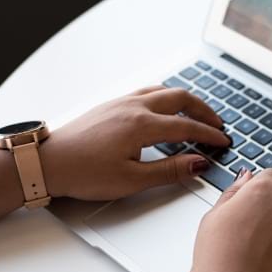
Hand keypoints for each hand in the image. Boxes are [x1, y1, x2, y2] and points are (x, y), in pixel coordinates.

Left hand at [39, 86, 230, 199]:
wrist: (48, 162)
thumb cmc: (83, 173)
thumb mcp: (132, 180)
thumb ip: (169, 171)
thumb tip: (198, 164)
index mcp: (141, 125)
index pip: (186, 127)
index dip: (209, 135)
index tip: (223, 142)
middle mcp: (133, 107)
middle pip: (179, 99)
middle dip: (203, 111)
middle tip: (217, 124)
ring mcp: (120, 102)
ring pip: (162, 91)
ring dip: (184, 100)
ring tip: (196, 114)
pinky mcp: (110, 105)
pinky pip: (146, 92)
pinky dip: (164, 97)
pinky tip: (163, 109)